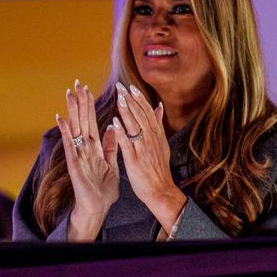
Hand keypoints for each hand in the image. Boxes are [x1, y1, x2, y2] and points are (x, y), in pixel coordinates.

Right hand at [57, 79, 119, 241]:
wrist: (98, 207)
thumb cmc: (103, 188)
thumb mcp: (111, 163)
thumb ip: (110, 146)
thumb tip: (112, 127)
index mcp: (94, 147)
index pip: (91, 121)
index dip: (89, 105)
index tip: (87, 88)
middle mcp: (84, 148)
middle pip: (82, 121)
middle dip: (80, 102)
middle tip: (76, 83)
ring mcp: (78, 155)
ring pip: (75, 129)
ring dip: (72, 111)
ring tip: (69, 94)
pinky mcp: (75, 164)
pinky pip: (70, 145)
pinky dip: (66, 132)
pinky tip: (61, 119)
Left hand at [113, 83, 186, 234]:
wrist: (160, 189)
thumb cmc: (158, 168)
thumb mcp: (162, 143)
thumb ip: (158, 124)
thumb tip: (158, 106)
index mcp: (157, 135)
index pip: (147, 112)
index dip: (139, 99)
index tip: (131, 87)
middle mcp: (151, 139)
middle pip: (141, 115)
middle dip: (131, 100)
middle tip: (121, 86)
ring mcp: (143, 149)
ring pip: (135, 126)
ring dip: (127, 111)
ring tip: (119, 98)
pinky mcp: (135, 160)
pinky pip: (127, 143)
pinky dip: (121, 132)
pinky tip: (114, 122)